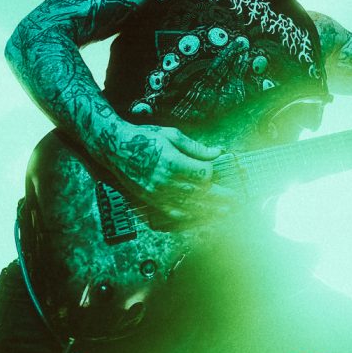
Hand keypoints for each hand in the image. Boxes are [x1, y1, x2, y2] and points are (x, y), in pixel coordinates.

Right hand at [95, 122, 240, 223]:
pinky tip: (199, 217)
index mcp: (173, 162)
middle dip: (220, 198)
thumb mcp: (172, 135)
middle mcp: (166, 181)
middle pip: (200, 193)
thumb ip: (196, 147)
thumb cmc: (144, 138)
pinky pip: (172, 213)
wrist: (115, 148)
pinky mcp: (150, 199)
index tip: (220, 171)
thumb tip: (217, 152)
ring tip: (224, 212)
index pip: (203, 174)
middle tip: (236, 201)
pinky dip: (187, 216)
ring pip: (189, 206)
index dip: (214, 174)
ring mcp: (157, 193)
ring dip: (209, 210)